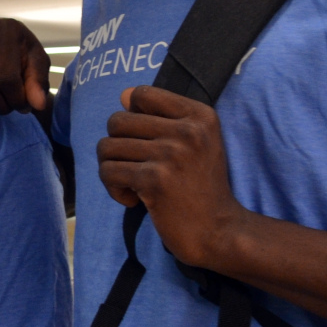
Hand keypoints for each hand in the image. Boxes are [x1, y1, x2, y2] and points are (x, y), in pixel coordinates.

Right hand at [0, 19, 51, 116]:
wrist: (0, 43)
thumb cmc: (21, 55)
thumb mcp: (37, 64)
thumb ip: (38, 83)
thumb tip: (37, 105)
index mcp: (6, 29)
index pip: (7, 78)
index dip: (17, 99)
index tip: (25, 105)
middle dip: (2, 107)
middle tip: (9, 106)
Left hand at [96, 86, 251, 270]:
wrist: (220, 231)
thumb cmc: (201, 188)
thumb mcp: (196, 144)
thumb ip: (161, 116)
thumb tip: (122, 95)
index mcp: (200, 115)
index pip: (141, 94)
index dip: (132, 116)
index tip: (144, 141)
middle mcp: (188, 130)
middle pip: (117, 121)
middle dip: (116, 146)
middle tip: (133, 167)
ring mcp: (171, 154)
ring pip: (106, 147)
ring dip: (113, 168)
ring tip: (132, 183)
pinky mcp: (154, 179)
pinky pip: (108, 172)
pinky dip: (114, 188)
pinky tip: (133, 199)